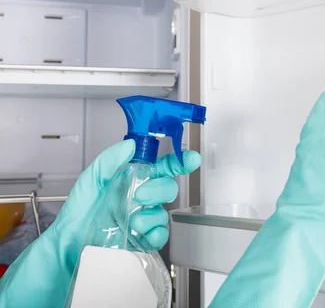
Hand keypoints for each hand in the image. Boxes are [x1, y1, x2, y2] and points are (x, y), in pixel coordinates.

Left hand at [0, 140, 200, 307]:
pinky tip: (141, 232)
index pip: (164, 168)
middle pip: (168, 188)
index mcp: (135, 180)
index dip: (180, 162)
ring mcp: (144, 219)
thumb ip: (109, 160)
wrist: (68, 243)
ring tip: (132, 219)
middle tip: (140, 194)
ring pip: (164, 213)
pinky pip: (160, 235)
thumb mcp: (91, 179)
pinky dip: (155, 234)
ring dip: (151, 215)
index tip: (191, 159)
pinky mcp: (143, 239)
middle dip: (159, 189)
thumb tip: (129, 146)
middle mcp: (143, 198)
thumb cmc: (79, 211)